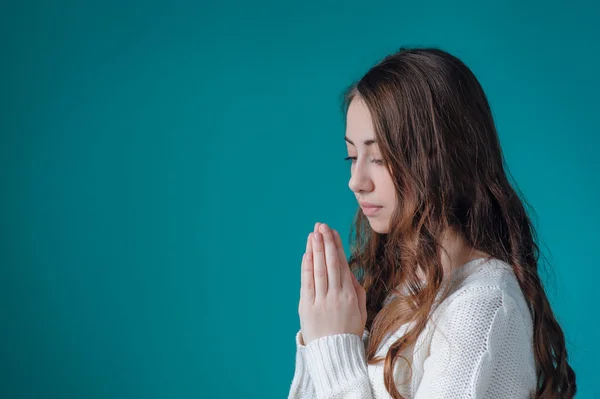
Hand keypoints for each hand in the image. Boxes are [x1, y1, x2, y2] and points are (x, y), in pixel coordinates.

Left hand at [298, 222, 366, 344]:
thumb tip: (349, 271)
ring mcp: (320, 301)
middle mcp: (335, 295)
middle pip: (330, 263)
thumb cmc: (348, 331)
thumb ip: (356, 289)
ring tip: (313, 234)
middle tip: (322, 226)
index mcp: (350, 295)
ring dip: (316, 250)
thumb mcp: (360, 310)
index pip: (342, 265)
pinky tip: (307, 254)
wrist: (335, 353)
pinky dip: (307, 267)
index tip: (333, 232)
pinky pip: (307, 283)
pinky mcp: (307, 307)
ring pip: (318, 270)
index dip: (337, 247)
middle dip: (325, 242)